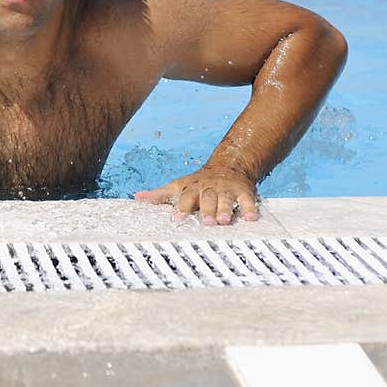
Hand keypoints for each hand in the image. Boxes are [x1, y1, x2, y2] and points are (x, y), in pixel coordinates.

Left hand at [133, 165, 258, 224]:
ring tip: (225, 221)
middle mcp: (209, 188)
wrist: (228, 164)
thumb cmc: (198, 182)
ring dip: (225, 209)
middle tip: (207, 222)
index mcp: (192, 188)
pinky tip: (250, 218)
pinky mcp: (243, 191)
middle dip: (206, 210)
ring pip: (226, 199)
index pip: (184, 197)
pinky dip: (249, 208)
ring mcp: (226, 189)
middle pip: (206, 198)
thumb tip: (136, 198)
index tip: (177, 217)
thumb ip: (159, 194)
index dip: (181, 207)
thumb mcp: (178, 185)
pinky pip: (247, 200)